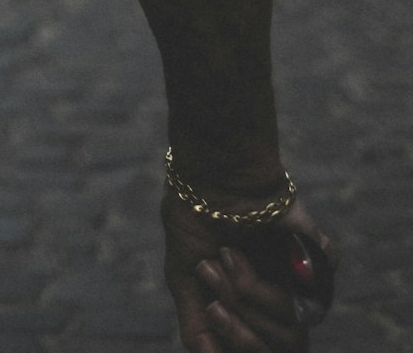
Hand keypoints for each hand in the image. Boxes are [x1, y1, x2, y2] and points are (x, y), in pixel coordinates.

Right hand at [164, 193, 333, 352]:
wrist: (212, 170)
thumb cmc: (196, 215)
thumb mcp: (184, 276)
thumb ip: (195, 325)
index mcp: (251, 307)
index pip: (260, 349)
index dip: (238, 339)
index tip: (213, 310)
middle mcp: (280, 299)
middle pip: (279, 343)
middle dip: (240, 311)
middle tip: (214, 268)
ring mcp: (302, 281)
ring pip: (294, 325)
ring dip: (252, 291)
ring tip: (228, 252)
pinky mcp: (320, 258)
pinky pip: (313, 291)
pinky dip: (284, 269)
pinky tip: (266, 238)